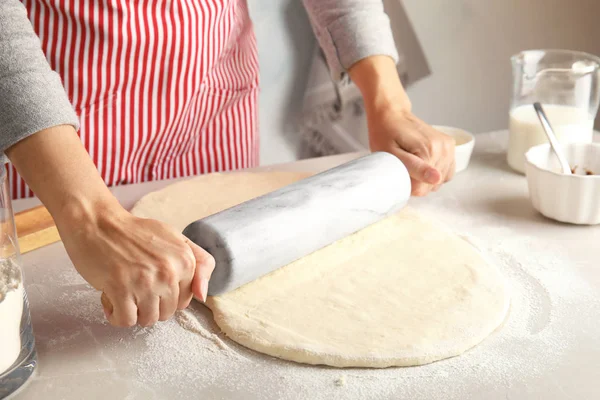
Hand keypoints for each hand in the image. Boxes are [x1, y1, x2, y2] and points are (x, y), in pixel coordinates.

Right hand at [7, 126, 215, 327]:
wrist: (97, 222)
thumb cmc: (134, 232)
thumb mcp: (176, 239)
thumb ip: (200, 264)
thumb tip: (203, 296)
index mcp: (185, 260)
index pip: (184, 301)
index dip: (166, 296)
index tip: (152, 282)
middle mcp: (169, 272)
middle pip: (166, 313)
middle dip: (150, 305)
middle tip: (135, 285)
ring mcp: (145, 282)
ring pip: (147, 320)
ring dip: (133, 311)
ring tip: (123, 291)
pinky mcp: (120, 289)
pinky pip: (125, 321)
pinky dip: (116, 315)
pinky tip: (111, 297)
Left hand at [348, 55, 455, 195]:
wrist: (392, 113)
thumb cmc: (385, 133)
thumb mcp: (391, 153)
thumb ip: (413, 168)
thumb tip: (436, 178)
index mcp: (430, 151)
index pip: (423, 188)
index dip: (408, 186)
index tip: (398, 174)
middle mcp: (444, 148)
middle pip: (433, 185)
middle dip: (418, 183)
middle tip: (403, 168)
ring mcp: (449, 147)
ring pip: (441, 180)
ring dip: (426, 179)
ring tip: (412, 165)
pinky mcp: (450, 146)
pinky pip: (447, 171)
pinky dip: (435, 172)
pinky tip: (423, 164)